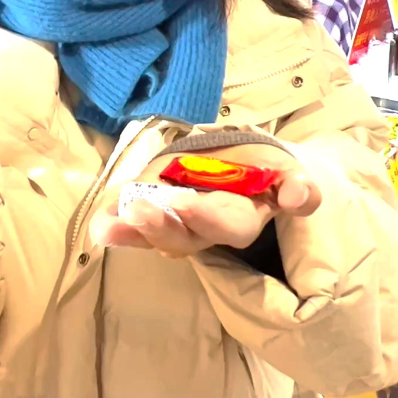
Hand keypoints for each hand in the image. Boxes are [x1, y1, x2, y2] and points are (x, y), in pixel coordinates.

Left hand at [90, 147, 321, 258]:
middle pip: (186, 237)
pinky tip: (100, 222)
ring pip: (160, 236)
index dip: (206, 216)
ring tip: (105, 224)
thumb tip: (297, 197)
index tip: (183, 201)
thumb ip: (297, 186)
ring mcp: (181, 223)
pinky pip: (138, 227)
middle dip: (161, 226)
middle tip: (135, 209)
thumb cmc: (266, 166)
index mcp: (244, 217)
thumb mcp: (288, 171)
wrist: (247, 160)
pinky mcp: (159, 213)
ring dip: (132, 232)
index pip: (228, 224)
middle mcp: (209, 228)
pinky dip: (119, 225)